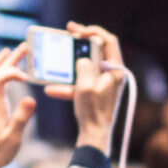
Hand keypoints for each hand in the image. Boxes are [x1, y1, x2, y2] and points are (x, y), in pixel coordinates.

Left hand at [0, 45, 35, 167]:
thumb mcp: (13, 138)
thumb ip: (21, 118)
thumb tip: (31, 98)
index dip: (12, 72)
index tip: (27, 76)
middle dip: (9, 58)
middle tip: (23, 47)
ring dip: (0, 63)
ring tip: (10, 52)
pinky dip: (0, 75)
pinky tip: (7, 76)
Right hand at [63, 23, 125, 151]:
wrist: (94, 136)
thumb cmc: (93, 111)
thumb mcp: (86, 85)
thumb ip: (85, 66)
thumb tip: (83, 60)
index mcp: (116, 70)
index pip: (109, 41)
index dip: (94, 32)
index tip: (79, 31)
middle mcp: (113, 75)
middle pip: (98, 50)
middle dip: (81, 41)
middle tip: (69, 31)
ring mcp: (105, 83)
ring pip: (88, 65)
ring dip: (72, 61)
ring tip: (58, 55)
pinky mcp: (96, 93)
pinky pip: (81, 83)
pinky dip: (68, 84)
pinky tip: (51, 89)